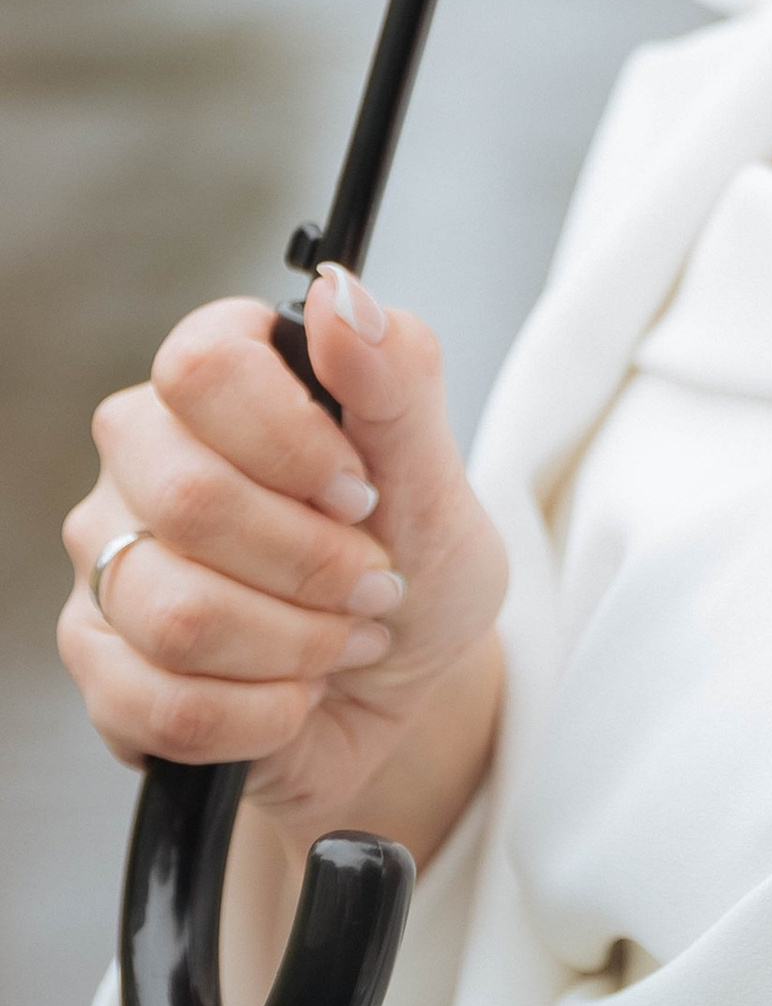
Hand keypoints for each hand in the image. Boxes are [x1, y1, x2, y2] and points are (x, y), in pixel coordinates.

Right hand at [59, 266, 507, 874]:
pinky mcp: (100, 667)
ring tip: (342, 641)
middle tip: (373, 583)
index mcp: (217, 388)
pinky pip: (161, 703)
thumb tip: (341, 291)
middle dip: (311, 562)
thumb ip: (397, 377)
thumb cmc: (414, 566)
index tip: (360, 491)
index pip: (202, 364)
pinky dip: (261, 715)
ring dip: (297, 645)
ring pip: (176, 613)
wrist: (402, 692)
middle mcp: (142, 462)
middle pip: (188, 496)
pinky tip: (296, 695)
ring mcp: (107, 563)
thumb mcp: (437, 477)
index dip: (290, 437)